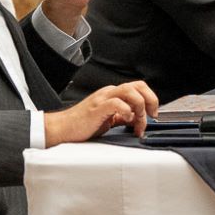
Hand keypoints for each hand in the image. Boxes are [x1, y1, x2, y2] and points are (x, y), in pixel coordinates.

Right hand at [44, 81, 158, 144]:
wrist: (62, 129)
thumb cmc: (81, 125)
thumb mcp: (107, 120)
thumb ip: (121, 116)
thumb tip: (137, 120)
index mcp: (112, 94)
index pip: (138, 88)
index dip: (150, 99)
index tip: (152, 115)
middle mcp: (109, 93)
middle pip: (138, 85)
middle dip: (151, 100)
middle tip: (151, 116)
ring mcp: (103, 98)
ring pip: (130, 91)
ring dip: (139, 107)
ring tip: (137, 122)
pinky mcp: (97, 108)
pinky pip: (117, 103)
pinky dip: (126, 111)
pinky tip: (125, 121)